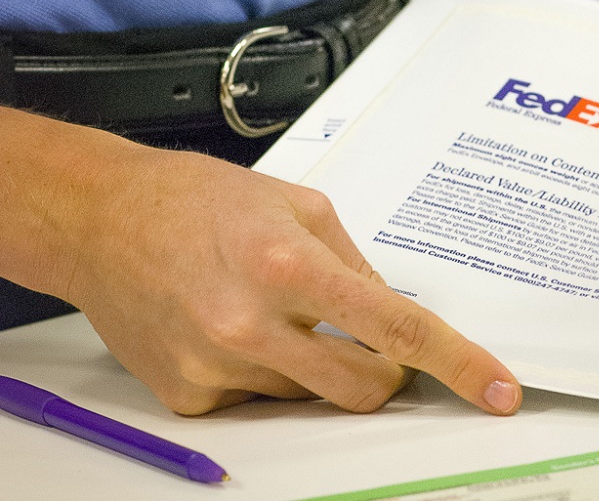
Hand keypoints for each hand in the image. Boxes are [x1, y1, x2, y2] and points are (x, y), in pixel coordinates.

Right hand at [0, 108, 520, 415]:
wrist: (100, 219)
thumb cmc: (197, 199)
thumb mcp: (298, 205)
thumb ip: (354, 265)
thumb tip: (393, 315)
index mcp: (287, 264)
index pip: (398, 329)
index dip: (458, 363)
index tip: (496, 388)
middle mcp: (250, 324)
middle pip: (365, 388)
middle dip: (387, 373)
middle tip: (372, 340)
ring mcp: (215, 367)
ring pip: (312, 396)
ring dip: (318, 364)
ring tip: (275, 310)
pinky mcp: (187, 395)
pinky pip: (260, 401)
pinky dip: (270, 373)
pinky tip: (236, 327)